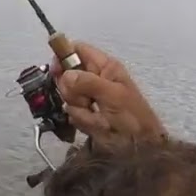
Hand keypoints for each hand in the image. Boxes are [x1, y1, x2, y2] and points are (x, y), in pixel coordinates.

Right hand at [50, 42, 165, 144]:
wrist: (138, 146)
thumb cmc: (131, 116)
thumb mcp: (112, 95)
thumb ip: (88, 82)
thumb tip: (65, 75)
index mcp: (104, 67)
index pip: (77, 50)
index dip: (63, 57)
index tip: (57, 72)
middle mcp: (93, 78)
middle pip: (66, 75)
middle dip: (72, 91)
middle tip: (87, 101)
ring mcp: (88, 96)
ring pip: (66, 96)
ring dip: (79, 108)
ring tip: (96, 116)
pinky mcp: (84, 113)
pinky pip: (71, 112)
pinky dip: (81, 120)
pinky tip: (94, 124)